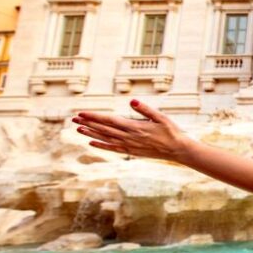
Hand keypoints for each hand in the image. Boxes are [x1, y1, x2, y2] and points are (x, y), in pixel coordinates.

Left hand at [72, 100, 196, 163]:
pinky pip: (112, 148)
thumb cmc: (171, 131)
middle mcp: (129, 137)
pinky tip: (91, 142)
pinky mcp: (131, 151)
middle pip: (104, 129)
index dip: (94, 117)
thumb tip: (132, 101)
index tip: (82, 113)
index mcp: (135, 127)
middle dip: (88, 123)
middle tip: (74, 119)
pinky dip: (101, 145)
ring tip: (78, 129)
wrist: (177, 150)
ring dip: (91, 134)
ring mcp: (129, 146)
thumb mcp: (161, 117)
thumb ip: (145, 109)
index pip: (109, 120)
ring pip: (105, 139)